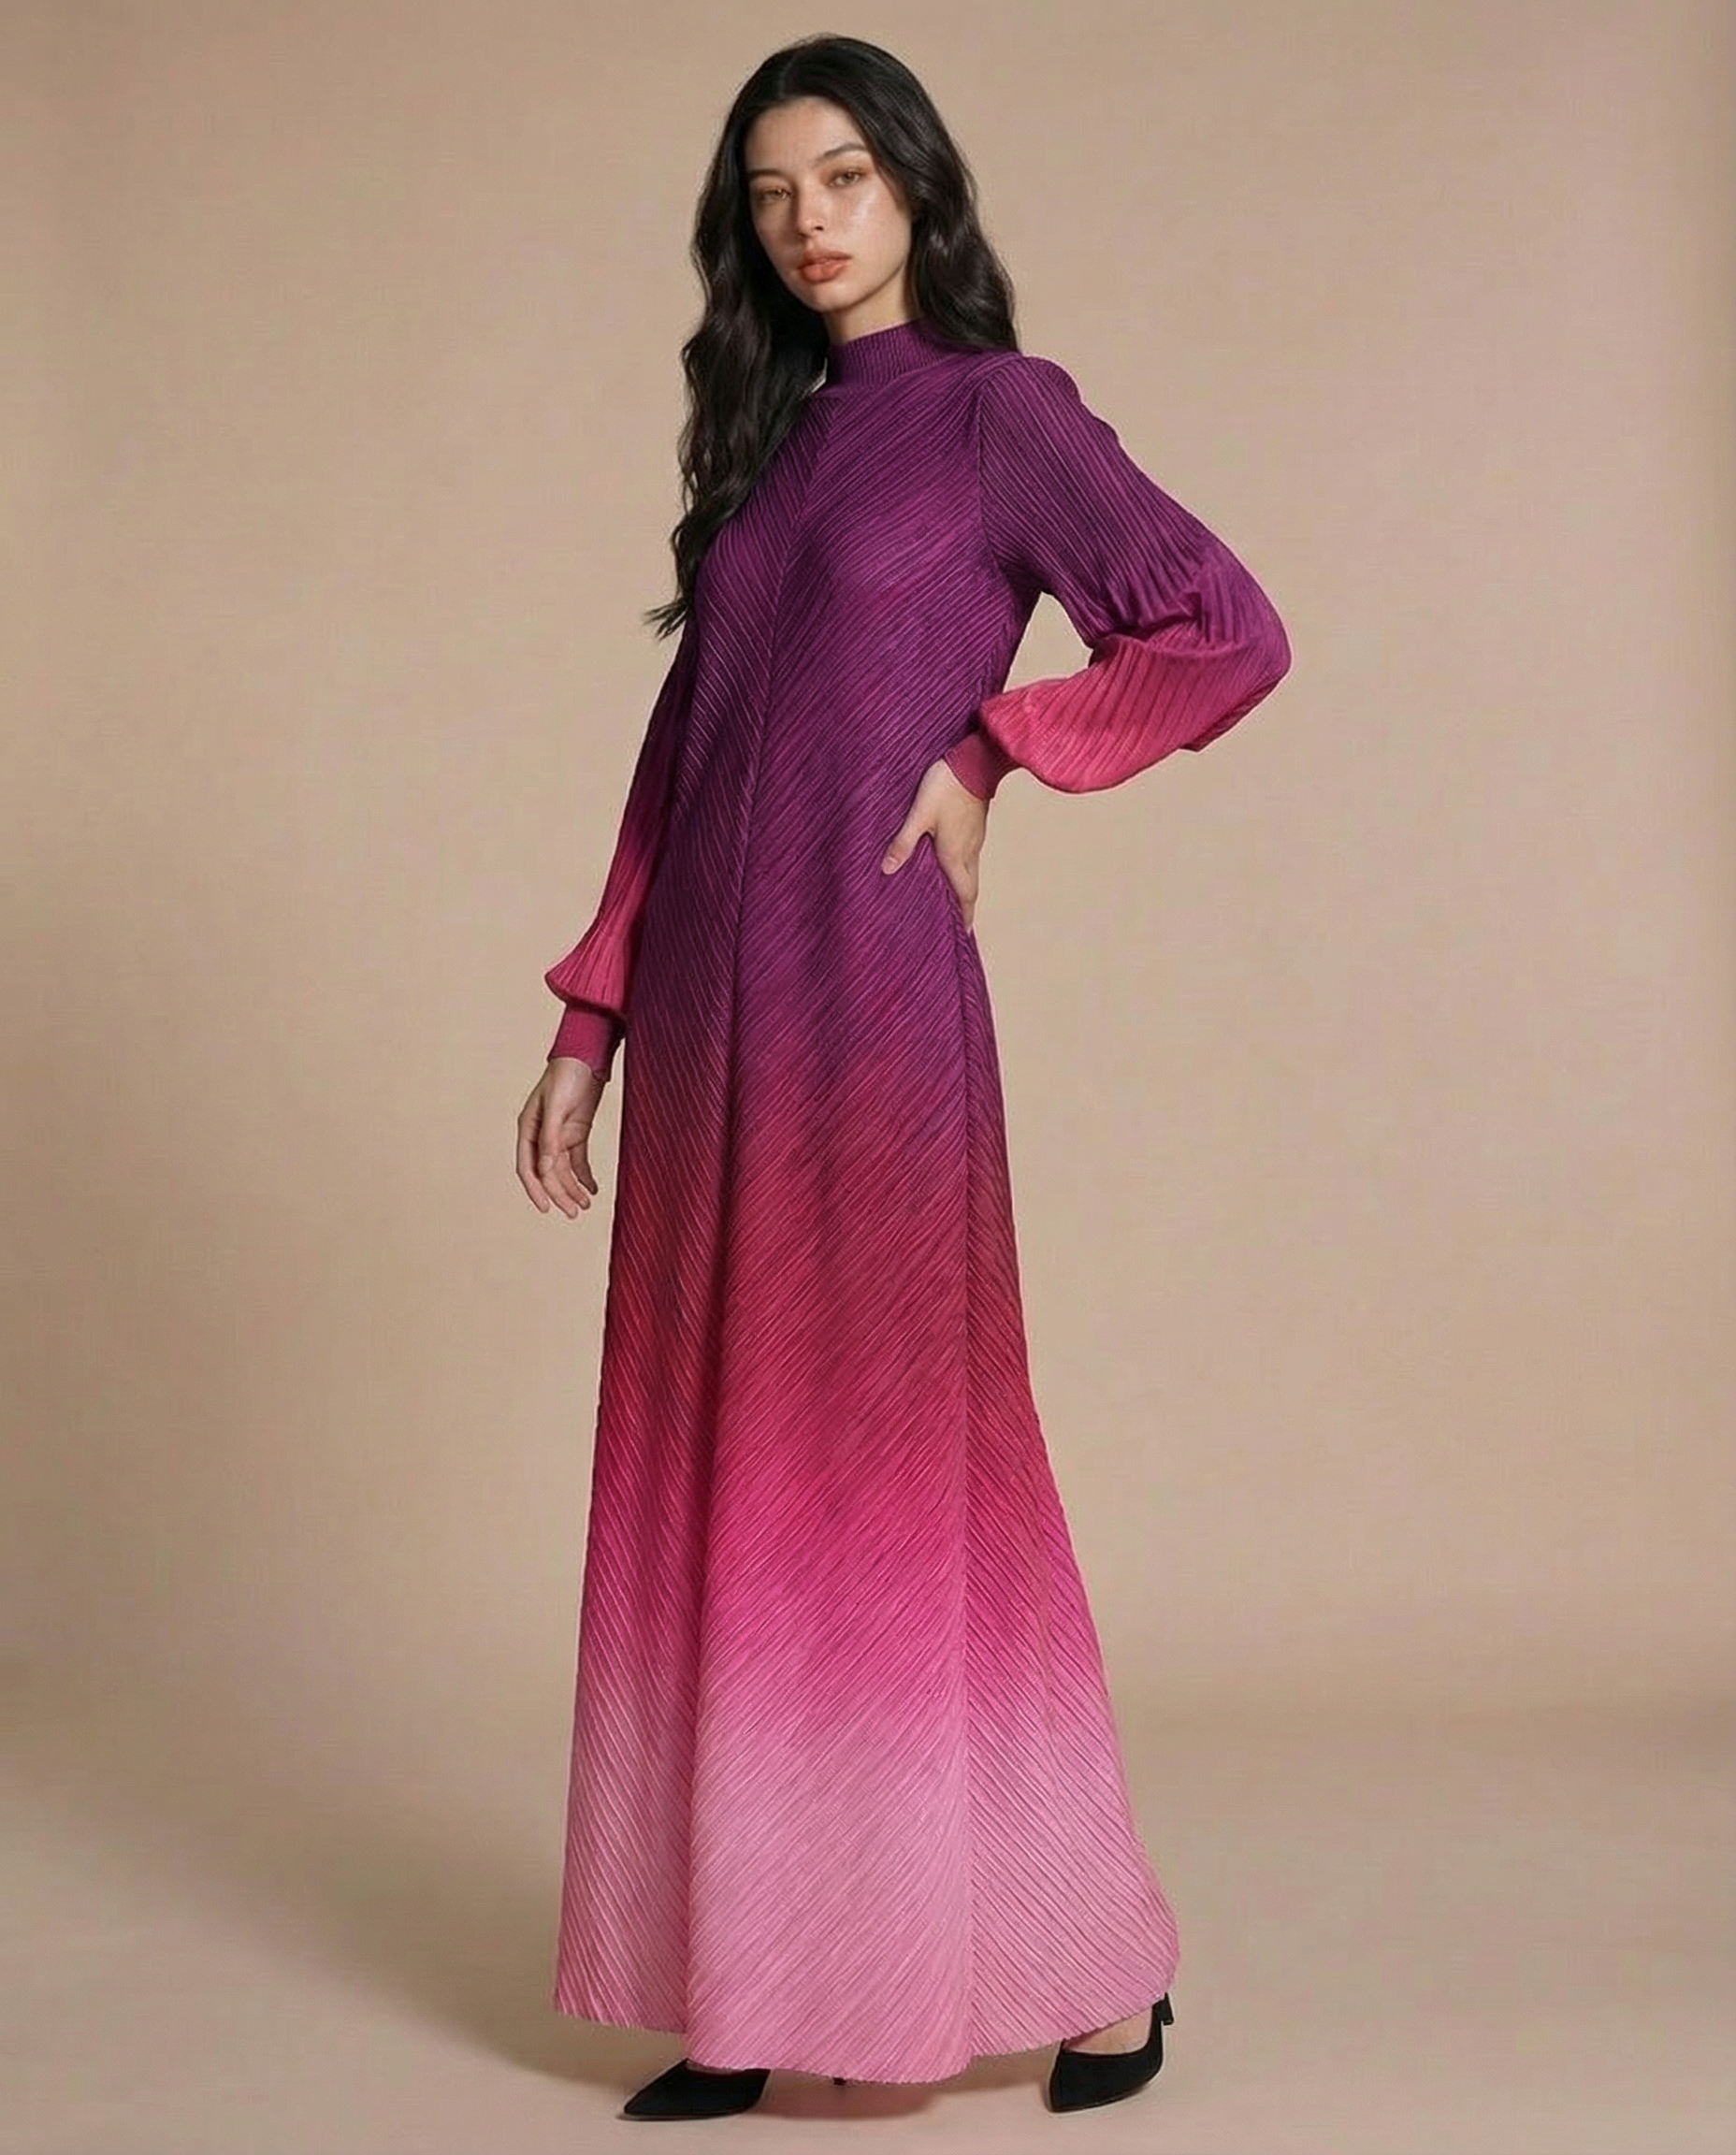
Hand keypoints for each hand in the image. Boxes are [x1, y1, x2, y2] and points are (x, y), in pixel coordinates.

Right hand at [517, 1057, 603, 1216]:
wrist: (587, 1056)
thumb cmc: (566, 1075)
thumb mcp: (557, 1105)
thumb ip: (551, 1136)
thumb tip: (546, 1168)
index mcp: (528, 1129)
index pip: (528, 1167)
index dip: (536, 1190)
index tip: (546, 1208)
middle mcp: (541, 1136)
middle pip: (548, 1173)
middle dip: (559, 1194)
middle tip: (574, 1213)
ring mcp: (559, 1135)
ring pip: (563, 1170)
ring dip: (573, 1188)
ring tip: (586, 1205)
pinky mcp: (577, 1132)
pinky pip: (579, 1161)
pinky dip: (585, 1176)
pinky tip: (593, 1189)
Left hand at [881, 758, 989, 930]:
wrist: (975, 761)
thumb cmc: (946, 787)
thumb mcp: (918, 815)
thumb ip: (903, 842)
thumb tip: (888, 870)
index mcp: (955, 855)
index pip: (964, 894)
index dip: (965, 915)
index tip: (965, 933)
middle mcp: (969, 851)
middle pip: (970, 886)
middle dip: (965, 906)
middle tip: (959, 922)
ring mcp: (975, 838)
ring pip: (971, 870)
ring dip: (964, 887)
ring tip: (953, 898)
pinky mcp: (976, 825)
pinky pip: (971, 855)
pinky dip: (964, 868)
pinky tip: (953, 864)